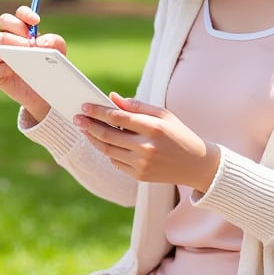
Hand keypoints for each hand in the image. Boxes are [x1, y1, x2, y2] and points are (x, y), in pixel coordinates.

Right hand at [0, 6, 67, 122]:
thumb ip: (54, 42)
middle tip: (28, 43)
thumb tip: (39, 42)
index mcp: (23, 30)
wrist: (46, 92)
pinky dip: (1, 67)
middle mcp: (7, 38)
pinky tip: (11, 70)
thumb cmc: (49, 67)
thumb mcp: (58, 52)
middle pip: (3, 20)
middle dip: (15, 28)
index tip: (36, 22)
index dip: (26, 14)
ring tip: (13, 53)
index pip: (20, 13)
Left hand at [74, 94, 220, 192]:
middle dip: (89, 126)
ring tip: (85, 130)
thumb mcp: (163, 115)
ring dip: (94, 139)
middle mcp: (146, 147)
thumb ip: (137, 106)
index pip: (118, 118)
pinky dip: (108, 152)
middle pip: (108, 135)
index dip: (98, 111)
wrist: (196, 164)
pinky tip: (103, 143)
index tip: (85, 106)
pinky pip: (116, 163)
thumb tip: (112, 98)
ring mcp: (142, 164)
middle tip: (77, 118)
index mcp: (153, 127)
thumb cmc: (178, 134)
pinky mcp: (139, 176)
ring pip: (108, 151)